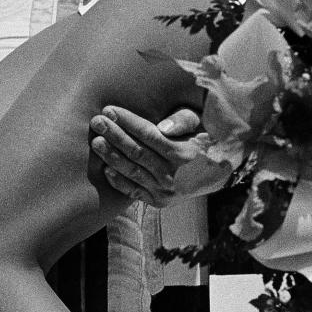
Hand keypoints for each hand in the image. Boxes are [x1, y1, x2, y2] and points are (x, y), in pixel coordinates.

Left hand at [89, 105, 228, 205]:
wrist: (215, 174)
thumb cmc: (201, 140)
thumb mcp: (199, 125)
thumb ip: (183, 120)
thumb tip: (162, 127)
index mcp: (184, 153)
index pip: (149, 135)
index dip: (128, 121)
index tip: (110, 109)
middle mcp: (174, 175)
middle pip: (137, 152)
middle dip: (114, 135)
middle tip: (96, 121)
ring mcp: (166, 191)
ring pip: (133, 171)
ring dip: (111, 156)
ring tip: (96, 142)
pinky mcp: (159, 202)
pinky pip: (134, 191)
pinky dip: (119, 181)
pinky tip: (106, 169)